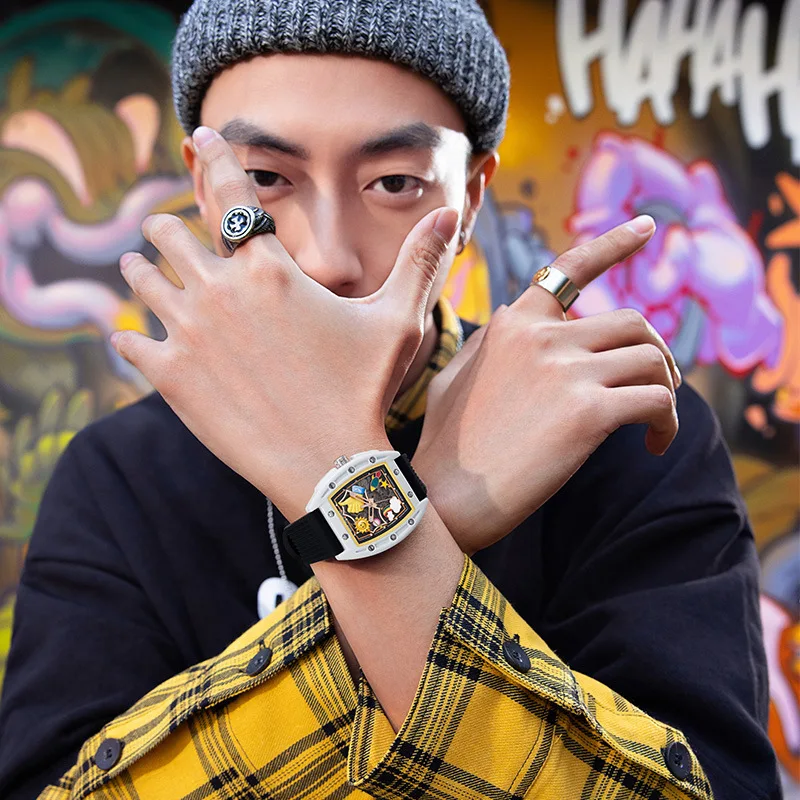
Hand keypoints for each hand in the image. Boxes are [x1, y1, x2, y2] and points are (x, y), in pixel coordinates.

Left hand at [110, 126, 459, 519]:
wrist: (328, 464)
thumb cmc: (364, 390)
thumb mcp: (399, 321)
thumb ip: (419, 262)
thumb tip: (452, 212)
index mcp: (270, 269)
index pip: (234, 192)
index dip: (216, 156)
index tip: (201, 136)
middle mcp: (220, 289)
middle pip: (170, 234)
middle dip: (166, 227)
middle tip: (162, 229)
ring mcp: (187, 332)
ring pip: (141, 280)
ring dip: (138, 268)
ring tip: (133, 264)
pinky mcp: (169, 376)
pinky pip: (129, 340)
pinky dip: (129, 334)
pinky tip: (128, 336)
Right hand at [413, 216, 681, 554]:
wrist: (442, 500)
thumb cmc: (446, 449)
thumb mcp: (453, 379)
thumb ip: (489, 342)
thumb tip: (514, 311)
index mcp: (512, 326)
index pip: (569, 269)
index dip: (613, 243)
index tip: (645, 226)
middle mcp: (540, 337)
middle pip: (632, 322)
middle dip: (656, 354)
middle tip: (656, 387)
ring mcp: (564, 371)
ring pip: (651, 358)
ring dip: (665, 389)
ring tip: (654, 424)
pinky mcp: (587, 413)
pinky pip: (656, 400)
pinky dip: (668, 422)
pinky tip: (655, 446)